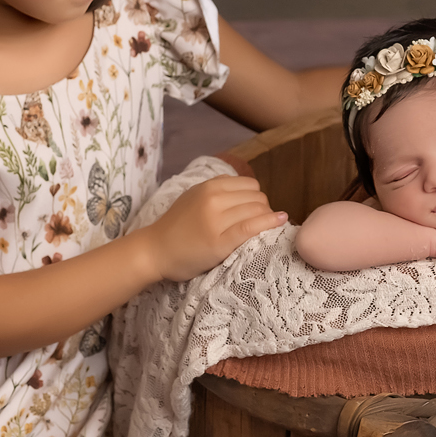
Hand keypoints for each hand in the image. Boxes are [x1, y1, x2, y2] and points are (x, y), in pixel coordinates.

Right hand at [143, 175, 286, 282]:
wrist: (155, 251)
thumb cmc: (175, 227)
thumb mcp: (193, 197)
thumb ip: (217, 190)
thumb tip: (248, 190)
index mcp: (208, 186)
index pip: (250, 186)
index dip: (257, 198)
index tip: (254, 212)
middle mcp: (213, 199)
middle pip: (257, 198)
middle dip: (263, 209)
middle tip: (256, 224)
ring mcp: (217, 220)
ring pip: (258, 210)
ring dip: (266, 218)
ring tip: (262, 229)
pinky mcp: (220, 242)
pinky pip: (251, 227)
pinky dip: (269, 222)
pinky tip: (280, 221)